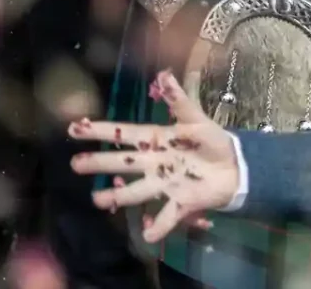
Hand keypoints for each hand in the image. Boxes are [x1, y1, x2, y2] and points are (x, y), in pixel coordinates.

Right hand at [70, 72, 238, 242]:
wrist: (237, 167)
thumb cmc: (212, 141)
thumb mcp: (196, 118)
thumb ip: (179, 100)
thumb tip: (164, 74)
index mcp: (154, 139)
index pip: (121, 133)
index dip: (98, 131)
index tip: (73, 128)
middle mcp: (153, 162)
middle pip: (121, 163)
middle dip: (98, 163)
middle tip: (75, 165)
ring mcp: (165, 184)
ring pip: (136, 190)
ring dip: (118, 197)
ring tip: (97, 201)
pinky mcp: (182, 202)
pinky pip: (168, 214)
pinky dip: (159, 226)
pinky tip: (147, 237)